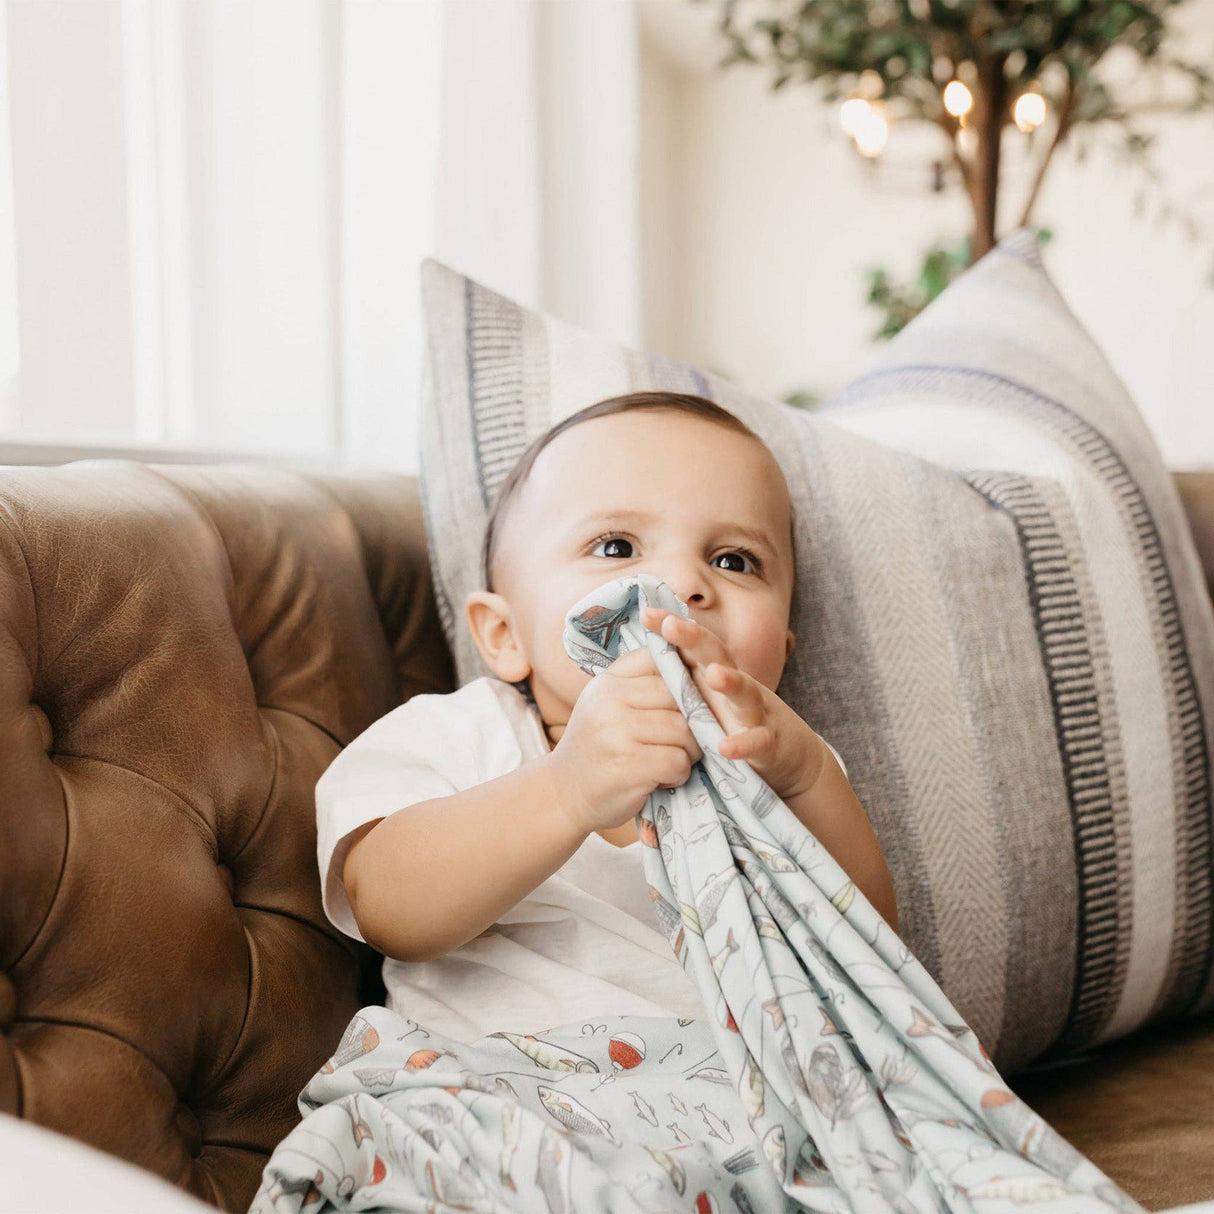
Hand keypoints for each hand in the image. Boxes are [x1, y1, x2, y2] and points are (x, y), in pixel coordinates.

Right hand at [546, 644, 704, 836]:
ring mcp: (616, 733)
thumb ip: (640, 685)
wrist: (565, 795)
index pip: (659, 659)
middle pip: (679, 697)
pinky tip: (664, 778)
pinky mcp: (628, 766)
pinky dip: (679, 773)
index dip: (683, 678)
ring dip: (688, 751)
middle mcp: (609, 701)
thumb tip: (697, 670)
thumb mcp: (606, 706)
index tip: (685, 701)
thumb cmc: (598, 749)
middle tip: (683, 742)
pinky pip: (677, 760)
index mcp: (607, 682)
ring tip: (671, 761)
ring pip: (683, 730)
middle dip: (693, 722)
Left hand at [640, 606, 827, 800]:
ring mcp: (756, 712)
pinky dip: (743, 744)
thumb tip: (642, 662)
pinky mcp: (769, 743)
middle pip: (717, 656)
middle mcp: (736, 687)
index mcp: (717, 674)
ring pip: (745, 693)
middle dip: (695, 638)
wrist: (789, 756)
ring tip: (714, 674)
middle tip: (672, 624)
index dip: (673, 628)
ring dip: (731, 682)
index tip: (646, 613)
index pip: (694, 645)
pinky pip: (756, 742)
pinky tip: (726, 747)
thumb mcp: (709, 699)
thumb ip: (683, 680)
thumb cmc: (739, 722)